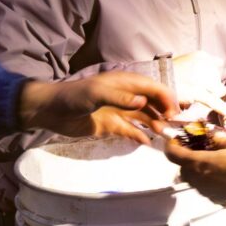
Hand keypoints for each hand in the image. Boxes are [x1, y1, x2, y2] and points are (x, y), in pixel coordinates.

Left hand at [20, 71, 176, 143]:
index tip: (173, 112)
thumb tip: (143, 104)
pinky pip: (131, 131)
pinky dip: (140, 136)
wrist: (52, 111)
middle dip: (165, 112)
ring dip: (155, 124)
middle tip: (172, 126)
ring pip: (145, 117)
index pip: (152, 88)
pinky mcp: (112, 126)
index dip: (166, 98)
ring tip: (163, 135)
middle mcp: (126, 97)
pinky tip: (146, 142)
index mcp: (125, 83)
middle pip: (152, 103)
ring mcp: (120, 112)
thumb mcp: (96, 93)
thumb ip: (120, 98)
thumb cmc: (74, 97)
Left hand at [161, 128, 225, 205]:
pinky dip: (209, 181)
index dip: (171, 146)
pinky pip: (207, 188)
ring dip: (198, 171)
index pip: (173, 155)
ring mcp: (207, 192)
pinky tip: (223, 175)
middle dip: (186, 160)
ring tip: (212, 162)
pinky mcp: (217, 200)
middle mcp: (198, 179)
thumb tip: (215, 138)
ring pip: (194, 180)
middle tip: (197, 150)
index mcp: (199, 163)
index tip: (175, 140)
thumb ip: (221, 140)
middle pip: (183, 169)